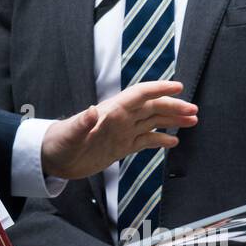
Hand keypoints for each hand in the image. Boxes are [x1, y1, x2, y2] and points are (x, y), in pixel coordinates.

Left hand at [39, 80, 197, 178]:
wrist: (51, 159)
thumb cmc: (58, 143)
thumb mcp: (69, 134)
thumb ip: (81, 123)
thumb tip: (92, 110)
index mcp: (111, 111)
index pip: (139, 94)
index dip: (158, 88)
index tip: (178, 86)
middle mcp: (120, 119)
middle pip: (151, 107)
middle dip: (173, 106)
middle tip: (194, 110)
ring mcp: (121, 133)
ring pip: (152, 122)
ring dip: (172, 120)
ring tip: (192, 120)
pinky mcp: (120, 147)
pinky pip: (145, 141)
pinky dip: (160, 140)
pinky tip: (174, 142)